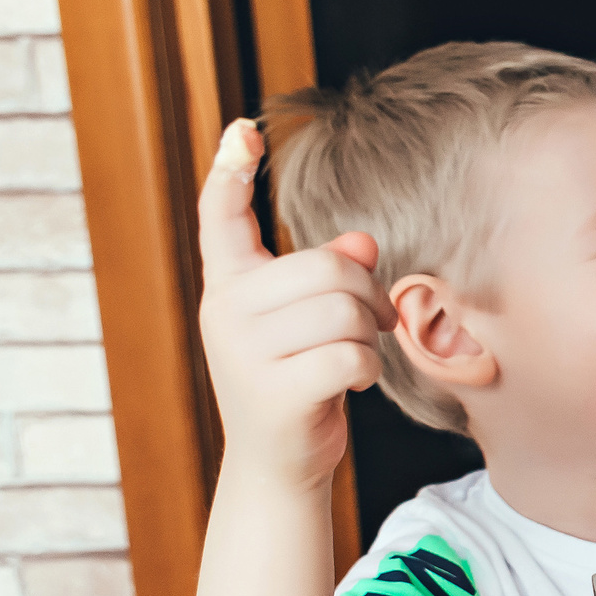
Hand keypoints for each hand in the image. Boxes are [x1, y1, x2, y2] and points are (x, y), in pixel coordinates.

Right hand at [196, 122, 394, 491]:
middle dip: (367, 294)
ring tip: (357, 355)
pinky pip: (349, 355)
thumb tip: (361, 243)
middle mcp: (225, 312)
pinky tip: (353, 383)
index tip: (242, 131)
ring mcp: (243, 353)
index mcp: (229, 286)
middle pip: (328, 269)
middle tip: (374, 322)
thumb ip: (328, 276)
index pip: (222, 219)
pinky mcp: (273, 392)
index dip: (230, 173)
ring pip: (344, 311)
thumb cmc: (299, 380)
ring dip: (370, 335)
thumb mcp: (308, 323)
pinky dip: (367, 368)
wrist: (278, 464)